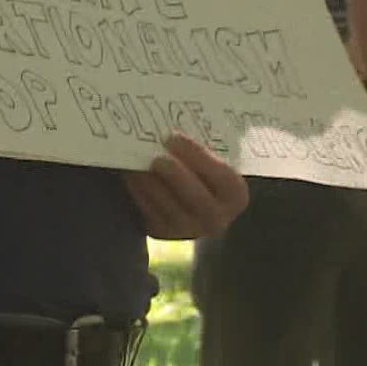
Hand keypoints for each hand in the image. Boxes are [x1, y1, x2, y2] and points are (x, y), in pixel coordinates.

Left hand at [124, 133, 249, 239]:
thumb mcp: (213, 161)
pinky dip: (138, 192)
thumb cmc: (204, 172)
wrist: (192, 203)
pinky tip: (131, 175)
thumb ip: (201, 150)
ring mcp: (188, 229)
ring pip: (167, 206)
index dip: (198, 156)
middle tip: (157, 158)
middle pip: (196, 197)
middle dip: (175, 176)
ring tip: (136, 161)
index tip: (175, 137)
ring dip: (150, 183)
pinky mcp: (162, 232)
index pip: (223, 176)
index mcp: (235, 197)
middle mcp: (216, 219)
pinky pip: (148, 212)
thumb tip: (173, 133)